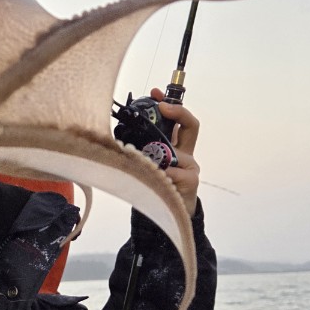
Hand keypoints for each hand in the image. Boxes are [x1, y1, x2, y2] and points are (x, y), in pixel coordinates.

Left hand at [150, 87, 200, 216]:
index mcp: (176, 147)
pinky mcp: (190, 181)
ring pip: (175, 151)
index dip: (171, 105)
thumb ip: (141, 151)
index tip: (156, 94)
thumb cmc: (155, 187)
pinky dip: (161, 174)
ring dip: (158, 154)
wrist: (169, 215)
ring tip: (143, 162)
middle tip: (162, 107)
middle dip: (177, 112)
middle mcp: (186, 153)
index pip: (180, 120)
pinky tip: (153, 179)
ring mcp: (191, 167)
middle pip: (191, 124)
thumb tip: (118, 133)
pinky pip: (173, 172)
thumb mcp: (148, 165)